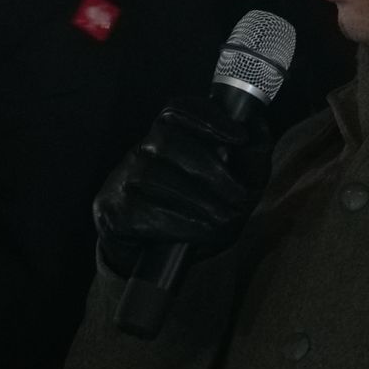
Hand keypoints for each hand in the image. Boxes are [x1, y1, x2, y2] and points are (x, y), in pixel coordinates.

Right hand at [92, 96, 272, 274]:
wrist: (152, 259)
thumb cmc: (195, 215)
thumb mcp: (230, 189)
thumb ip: (248, 160)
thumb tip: (257, 127)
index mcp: (167, 137)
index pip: (178, 110)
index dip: (208, 117)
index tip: (239, 136)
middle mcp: (140, 152)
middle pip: (168, 141)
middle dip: (211, 170)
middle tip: (238, 197)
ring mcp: (121, 180)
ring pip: (154, 175)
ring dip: (198, 201)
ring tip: (223, 219)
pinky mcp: (112, 210)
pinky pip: (143, 210)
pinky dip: (180, 224)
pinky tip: (198, 233)